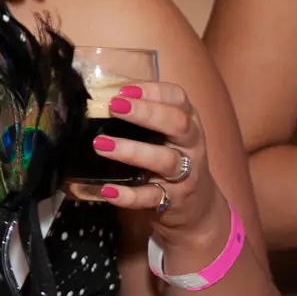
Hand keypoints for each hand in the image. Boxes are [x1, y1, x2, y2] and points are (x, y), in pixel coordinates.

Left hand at [71, 81, 224, 241]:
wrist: (195, 207)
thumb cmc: (169, 156)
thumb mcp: (163, 133)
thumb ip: (141, 111)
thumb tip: (101, 89)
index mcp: (187, 122)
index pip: (178, 98)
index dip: (152, 91)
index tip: (123, 90)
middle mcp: (190, 145)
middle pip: (177, 124)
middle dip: (146, 113)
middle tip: (113, 107)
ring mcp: (184, 174)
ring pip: (164, 160)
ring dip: (132, 151)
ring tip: (101, 144)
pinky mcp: (172, 201)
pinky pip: (150, 197)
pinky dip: (129, 194)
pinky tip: (108, 190)